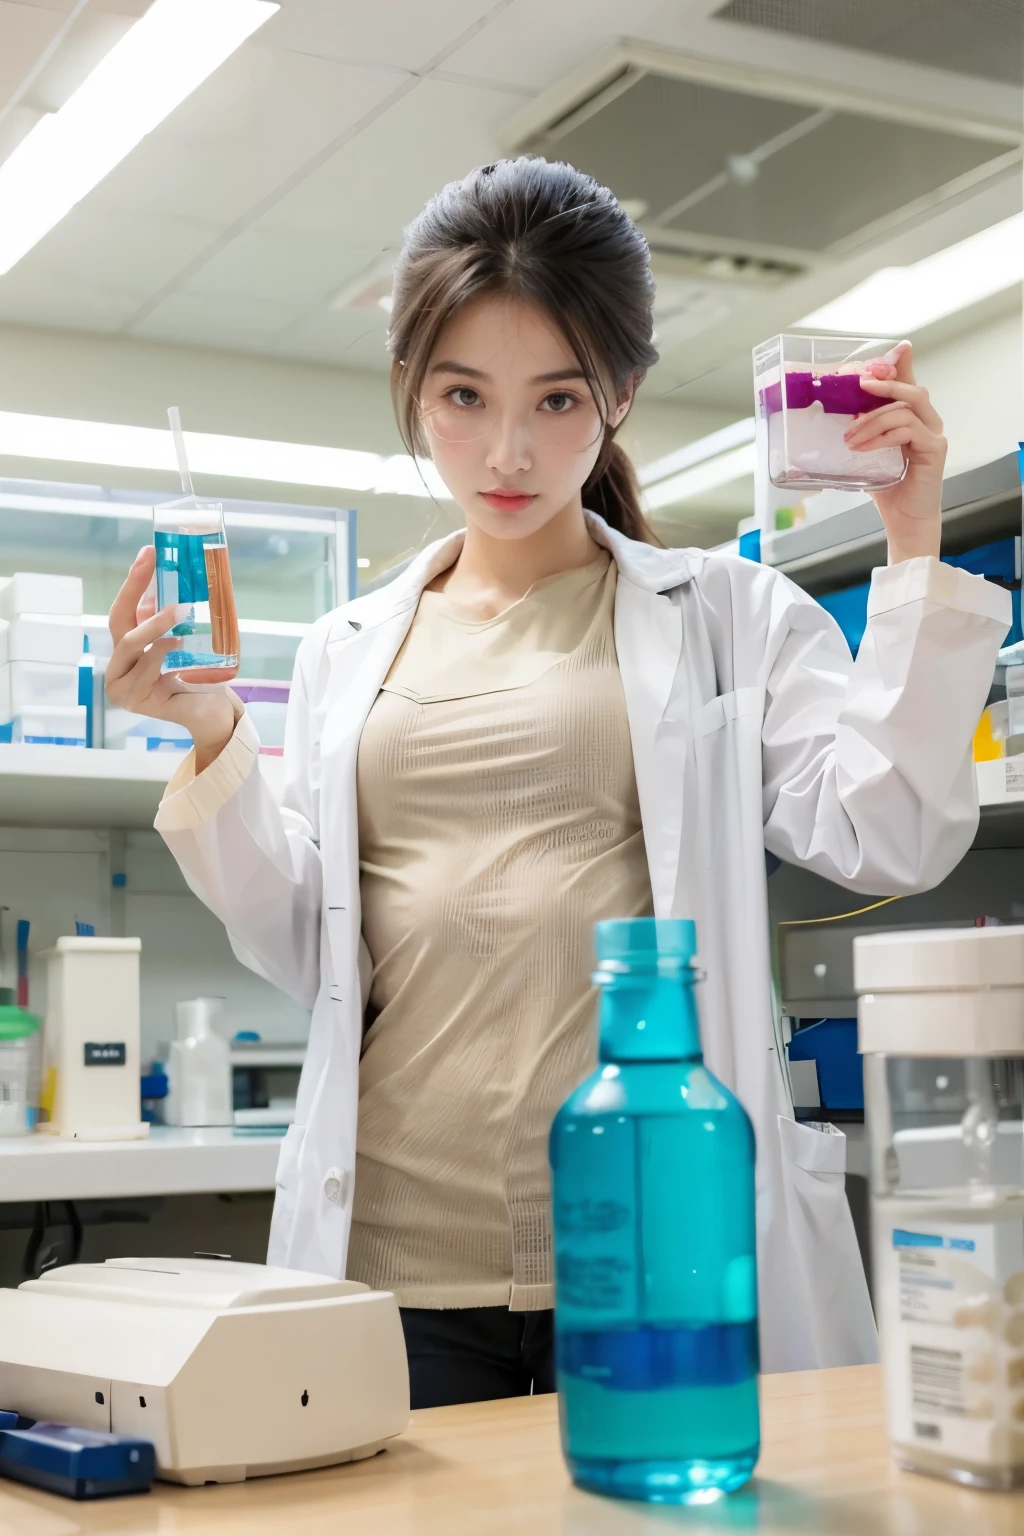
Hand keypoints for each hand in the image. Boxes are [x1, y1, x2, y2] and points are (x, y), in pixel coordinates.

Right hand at [107, 546, 238, 767]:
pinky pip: (145, 670)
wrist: (212, 711)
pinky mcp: (134, 701)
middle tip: (158, 570)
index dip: (134, 581)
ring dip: (155, 627)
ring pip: (130, 646)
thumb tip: (169, 578)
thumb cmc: (197, 675)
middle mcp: (119, 665)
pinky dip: (160, 654)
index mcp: (127, 647)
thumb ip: (168, 617)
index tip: (148, 553)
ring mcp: (122, 685)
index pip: (123, 609)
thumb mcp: (181, 639)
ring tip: (180, 615)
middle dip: (136, 594)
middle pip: (118, 623)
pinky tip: (177, 645)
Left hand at [844, 341, 946, 563]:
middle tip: (860, 384)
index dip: (902, 364)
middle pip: (912, 389)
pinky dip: (881, 436)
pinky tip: (862, 448)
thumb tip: (833, 417)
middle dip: (885, 383)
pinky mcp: (934, 449)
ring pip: (906, 408)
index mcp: (914, 419)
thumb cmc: (887, 487)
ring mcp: (934, 434)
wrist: (903, 519)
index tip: (897, 348)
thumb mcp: (869, 452)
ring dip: (872, 419)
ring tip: (850, 437)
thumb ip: (862, 432)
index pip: (910, 384)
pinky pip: (907, 430)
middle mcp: (929, 422)